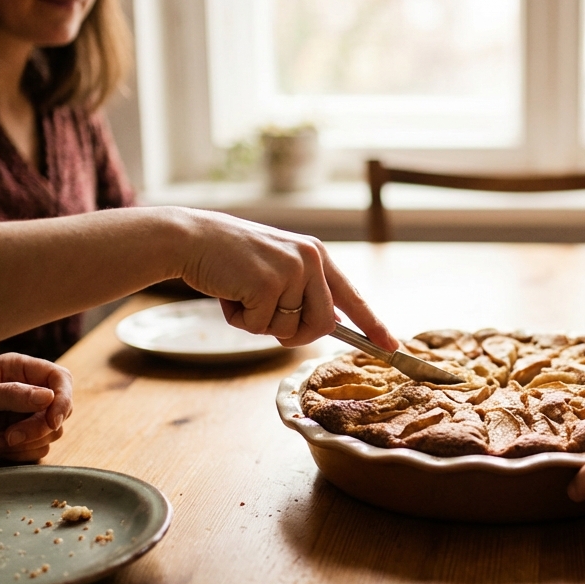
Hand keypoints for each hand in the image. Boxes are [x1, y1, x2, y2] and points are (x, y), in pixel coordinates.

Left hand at [0, 353, 73, 466]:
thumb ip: (10, 395)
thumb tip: (49, 397)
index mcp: (17, 370)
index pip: (59, 379)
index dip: (63, 398)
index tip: (52, 420)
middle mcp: (26, 391)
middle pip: (61, 408)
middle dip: (41, 426)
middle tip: (12, 437)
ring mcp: (24, 416)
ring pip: (53, 431)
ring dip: (28, 441)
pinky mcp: (19, 440)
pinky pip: (39, 448)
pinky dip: (20, 453)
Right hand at [177, 209, 398, 349]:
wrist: (192, 238)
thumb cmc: (231, 259)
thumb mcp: (278, 268)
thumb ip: (305, 292)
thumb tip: (330, 325)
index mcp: (316, 255)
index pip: (352, 296)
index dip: (373, 324)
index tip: (392, 345)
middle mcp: (310, 259)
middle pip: (322, 325)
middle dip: (294, 334)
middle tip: (264, 317)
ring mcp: (291, 270)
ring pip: (289, 330)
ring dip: (261, 325)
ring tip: (242, 295)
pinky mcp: (268, 283)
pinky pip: (262, 327)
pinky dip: (241, 320)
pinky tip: (230, 293)